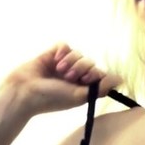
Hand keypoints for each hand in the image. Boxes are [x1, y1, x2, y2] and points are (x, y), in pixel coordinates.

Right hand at [1, 43, 123, 117]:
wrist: (24, 92)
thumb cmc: (51, 99)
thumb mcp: (79, 96)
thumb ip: (100, 88)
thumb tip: (120, 80)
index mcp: (82, 87)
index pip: (99, 74)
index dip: (96, 74)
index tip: (87, 80)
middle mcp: (74, 76)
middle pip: (91, 62)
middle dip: (82, 68)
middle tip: (69, 77)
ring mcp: (63, 65)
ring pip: (78, 53)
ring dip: (72, 61)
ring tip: (60, 70)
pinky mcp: (52, 55)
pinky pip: (65, 45)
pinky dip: (63, 51)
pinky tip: (56, 59)